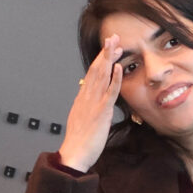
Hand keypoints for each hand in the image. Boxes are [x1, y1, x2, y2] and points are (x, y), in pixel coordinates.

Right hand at [57, 37, 123, 172]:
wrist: (73, 155)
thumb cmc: (79, 141)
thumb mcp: (81, 119)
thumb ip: (85, 107)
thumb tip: (89, 100)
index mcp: (82, 98)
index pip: (92, 74)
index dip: (101, 59)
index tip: (109, 49)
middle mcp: (86, 97)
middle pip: (96, 69)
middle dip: (105, 52)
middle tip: (113, 38)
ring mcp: (93, 103)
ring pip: (102, 76)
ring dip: (109, 58)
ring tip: (116, 44)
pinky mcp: (101, 112)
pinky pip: (109, 92)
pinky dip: (114, 78)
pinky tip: (119, 67)